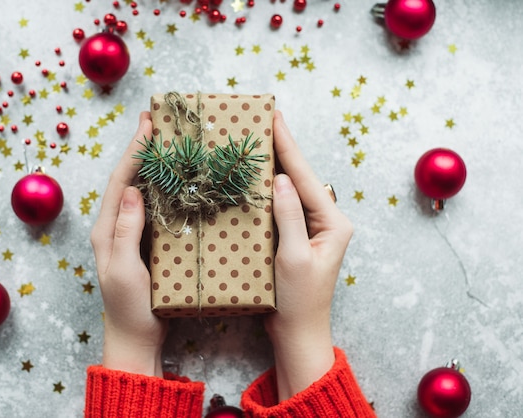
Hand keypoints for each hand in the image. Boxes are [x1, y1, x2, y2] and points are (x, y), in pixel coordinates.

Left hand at [90, 112, 167, 376]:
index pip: (119, 182)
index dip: (133, 152)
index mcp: (105, 230)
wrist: (135, 339)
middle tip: (157, 123)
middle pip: (127, 180)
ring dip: (152, 166)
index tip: (148, 125)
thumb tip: (133, 189)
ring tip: (167, 143)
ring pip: (140, 192)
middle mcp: (114, 227)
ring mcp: (129, 235)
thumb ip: (126, 230)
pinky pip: (152, 209)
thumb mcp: (125, 270)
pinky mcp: (145, 244)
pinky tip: (177, 182)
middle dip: (141, 151)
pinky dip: (163, 190)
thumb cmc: (128, 309)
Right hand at [266, 111, 353, 400]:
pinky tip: (255, 176)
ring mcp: (311, 228)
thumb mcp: (294, 258)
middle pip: (299, 178)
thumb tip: (281, 179)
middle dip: (282, 149)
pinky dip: (268, 190)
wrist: (297, 333)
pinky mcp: (296, 236)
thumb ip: (289, 217)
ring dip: (274, 166)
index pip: (305, 178)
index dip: (288, 147)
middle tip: (264, 120)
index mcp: (333, 223)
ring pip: (290, 190)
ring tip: (257, 140)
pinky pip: (282, 206)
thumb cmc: (299, 301)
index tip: (275, 118)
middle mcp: (326, 220)